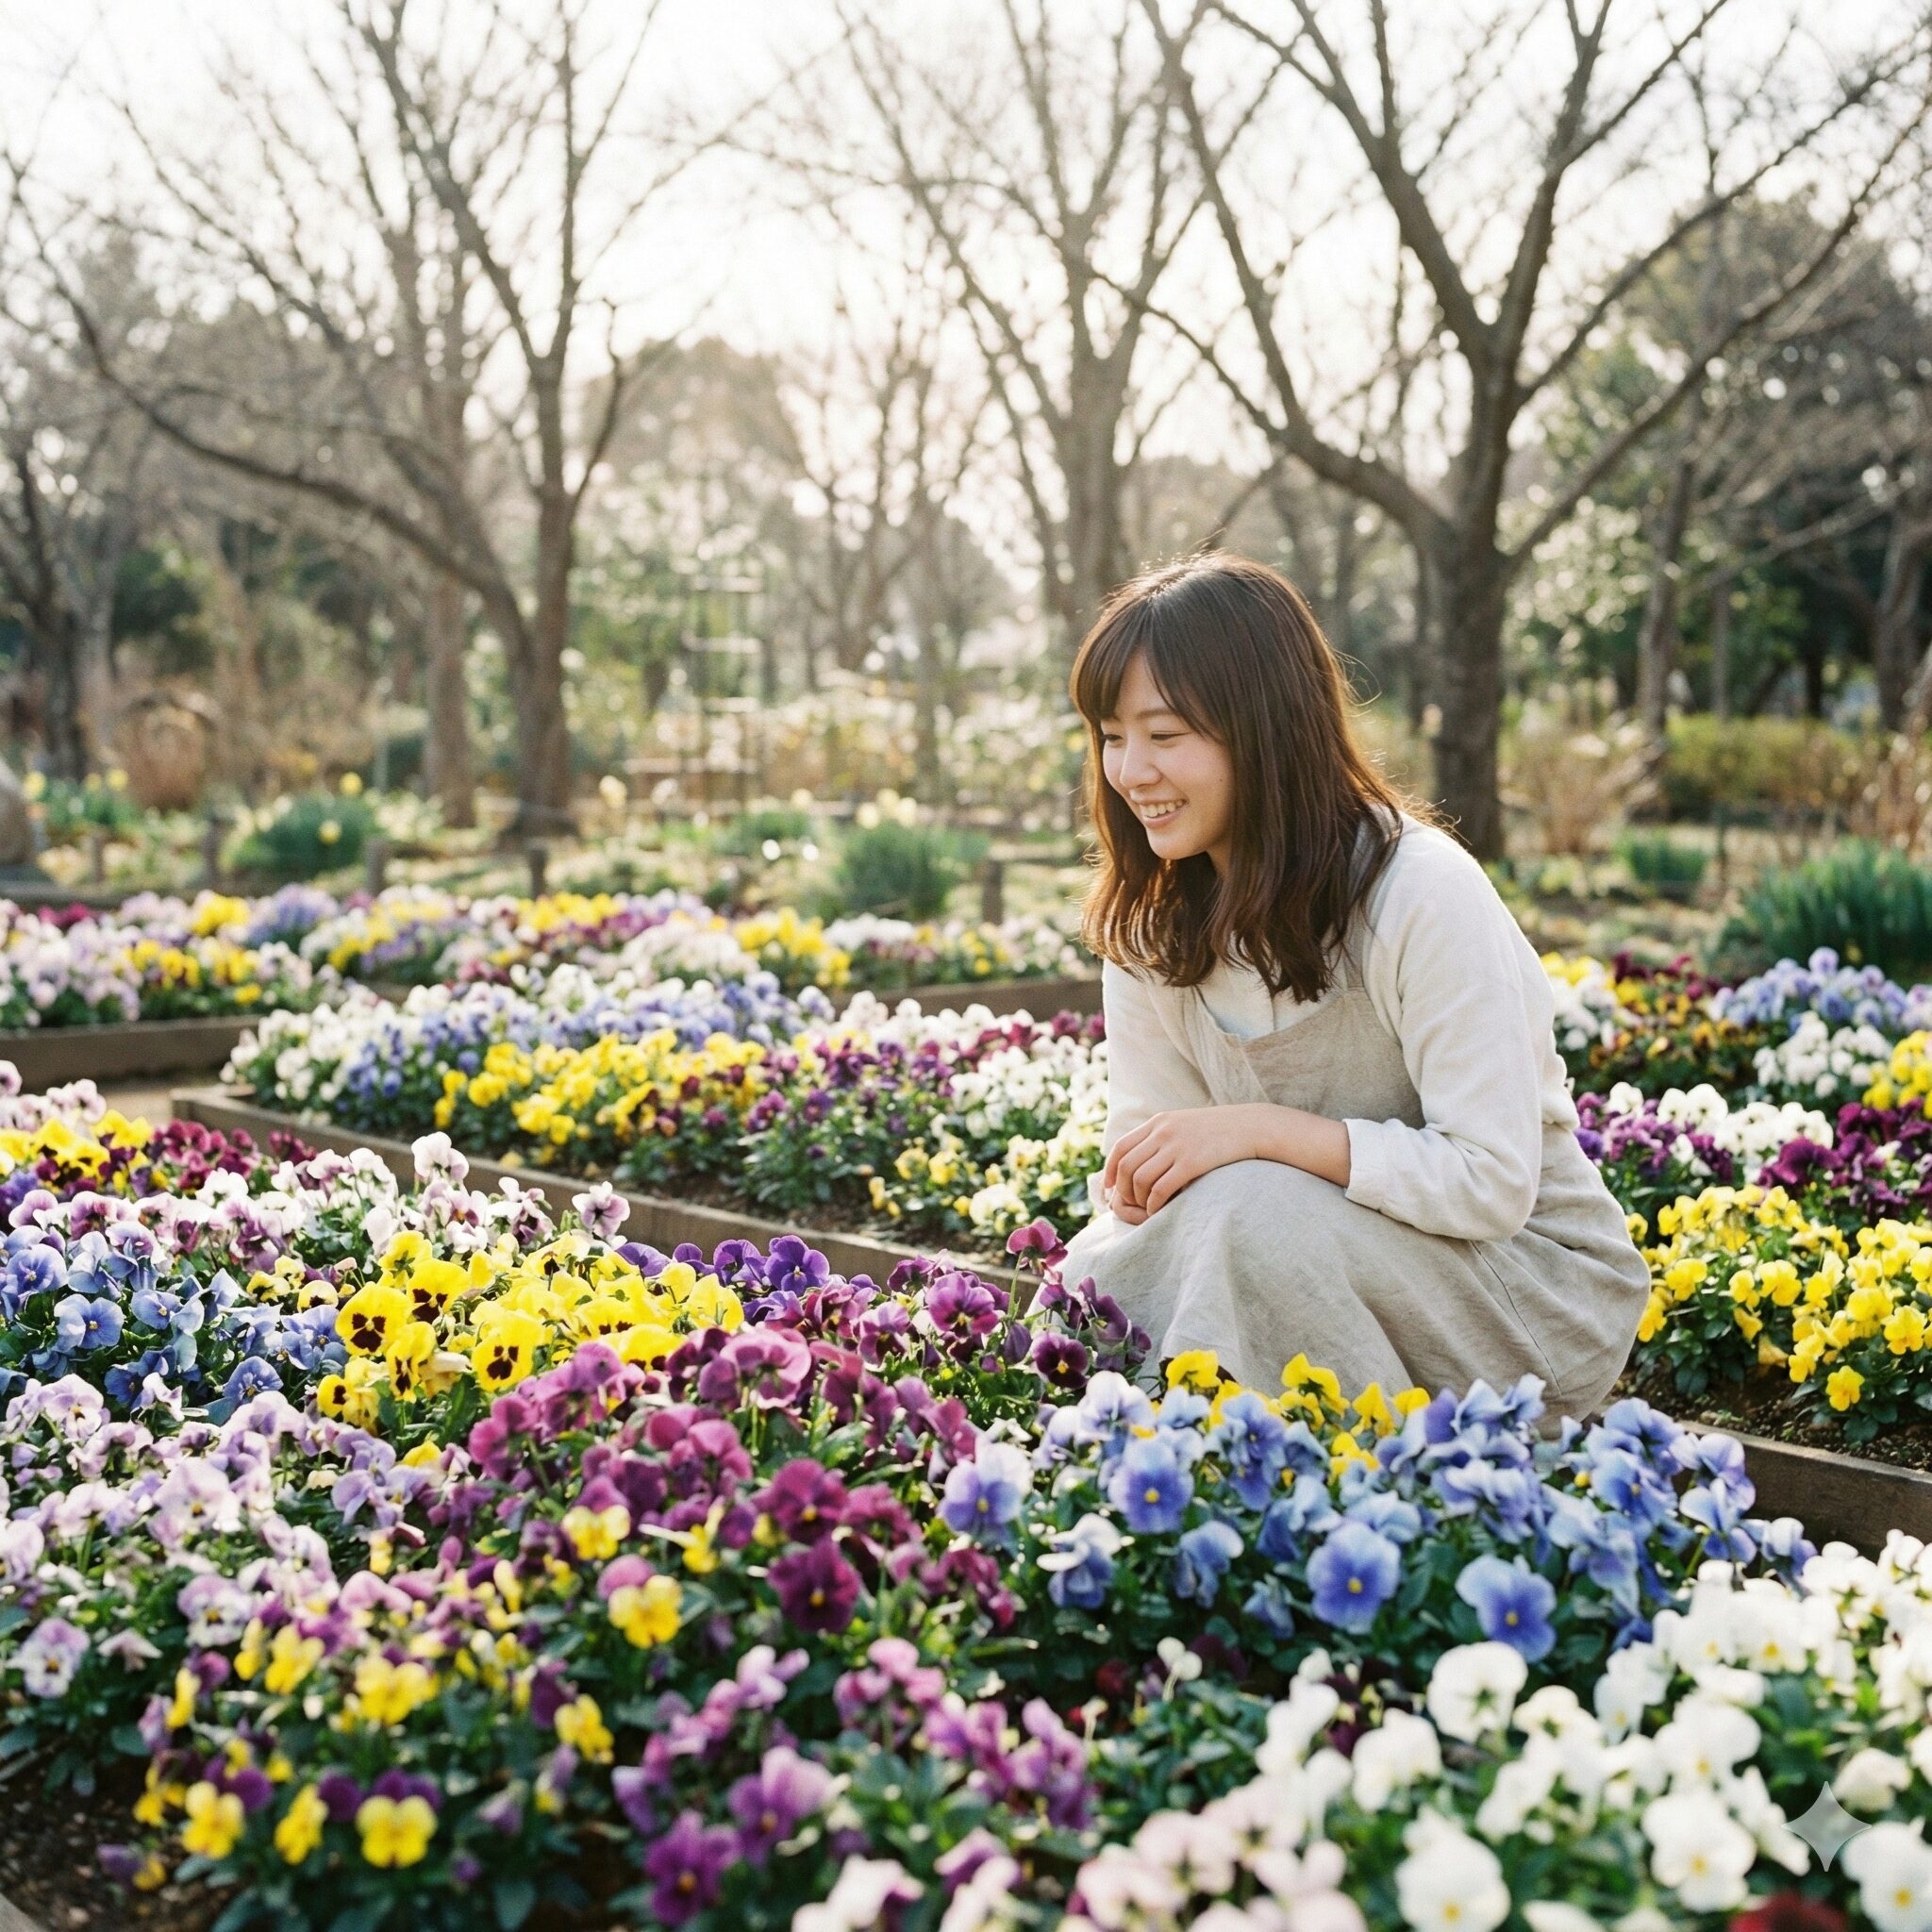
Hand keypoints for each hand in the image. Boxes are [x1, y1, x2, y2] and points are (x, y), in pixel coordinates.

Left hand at [1102, 1104, 1272, 1224]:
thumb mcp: (1185, 1124)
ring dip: (1139, 1199)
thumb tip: (1143, 1156)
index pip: (1121, 1148)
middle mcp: (1163, 1132)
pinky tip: (1159, 1211)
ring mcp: (1177, 1147)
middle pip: (1126, 1166)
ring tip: (1147, 1208)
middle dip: (1123, 1190)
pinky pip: (1161, 1189)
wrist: (1252, 1127)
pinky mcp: (1192, 1163)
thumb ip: (1163, 1136)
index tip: (1110, 1189)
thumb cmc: (1219, 1131)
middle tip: (1130, 1204)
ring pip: (1140, 1179)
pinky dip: (1155, 1204)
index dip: (1110, 1171)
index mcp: (1159, 1122)